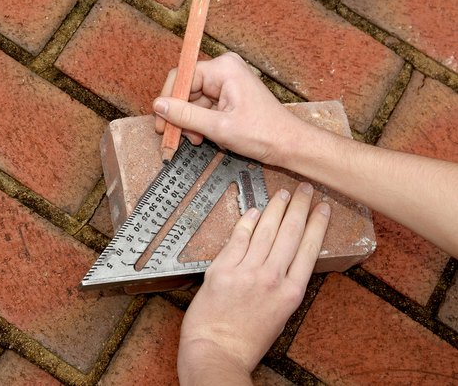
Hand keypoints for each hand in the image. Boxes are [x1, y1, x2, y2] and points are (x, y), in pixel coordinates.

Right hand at [154, 52, 310, 165]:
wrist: (288, 145)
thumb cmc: (262, 134)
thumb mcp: (218, 127)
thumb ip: (186, 115)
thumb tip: (158, 105)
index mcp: (224, 69)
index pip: (182, 76)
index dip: (169, 101)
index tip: (162, 123)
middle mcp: (224, 70)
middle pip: (186, 89)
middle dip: (181, 116)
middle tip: (175, 138)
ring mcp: (227, 82)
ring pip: (193, 101)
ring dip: (191, 123)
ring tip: (198, 141)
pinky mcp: (229, 96)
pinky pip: (204, 107)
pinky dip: (201, 124)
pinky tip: (206, 137)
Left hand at [177, 182, 330, 384]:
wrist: (216, 351)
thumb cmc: (246, 340)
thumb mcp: (279, 316)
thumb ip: (283, 287)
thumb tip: (283, 260)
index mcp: (290, 292)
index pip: (309, 249)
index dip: (317, 224)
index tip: (323, 208)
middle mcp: (272, 278)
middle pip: (291, 233)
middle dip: (300, 207)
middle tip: (306, 189)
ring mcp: (246, 272)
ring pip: (266, 231)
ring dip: (276, 208)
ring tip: (283, 194)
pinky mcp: (222, 269)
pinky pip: (238, 239)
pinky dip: (247, 222)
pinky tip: (254, 210)